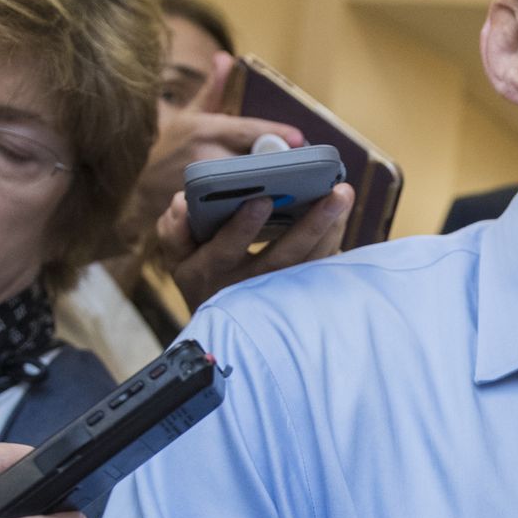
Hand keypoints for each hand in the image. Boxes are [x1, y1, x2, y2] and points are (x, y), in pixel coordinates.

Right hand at [126, 52, 303, 235]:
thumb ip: (214, 91)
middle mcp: (201, 157)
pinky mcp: (201, 215)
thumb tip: (226, 57)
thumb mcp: (190, 116)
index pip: (246, 130)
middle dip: (279, 166)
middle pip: (251, 163)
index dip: (276, 135)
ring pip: (246, 191)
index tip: (301, 139)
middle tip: (310, 170)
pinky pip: (236, 215)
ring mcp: (200, 189)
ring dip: (273, 191)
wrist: (136, 191)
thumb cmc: (173, 150)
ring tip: (302, 191)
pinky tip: (281, 215)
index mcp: (203, 130)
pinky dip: (257, 215)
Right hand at [152, 183, 353, 310]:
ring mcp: (273, 295)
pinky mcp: (296, 295)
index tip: (261, 200)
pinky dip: (332, 242)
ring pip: (306, 265)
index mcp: (207, 270)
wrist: (220, 323)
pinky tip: (342, 215)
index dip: (242, 228)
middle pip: (281, 259)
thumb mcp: (178, 255)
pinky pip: (318, 271)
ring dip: (329, 231)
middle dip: (310, 225)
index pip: (224, 250)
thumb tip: (182, 202)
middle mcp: (243, 286)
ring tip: (342, 195)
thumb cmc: (200, 272)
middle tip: (335, 194)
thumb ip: (175, 229)